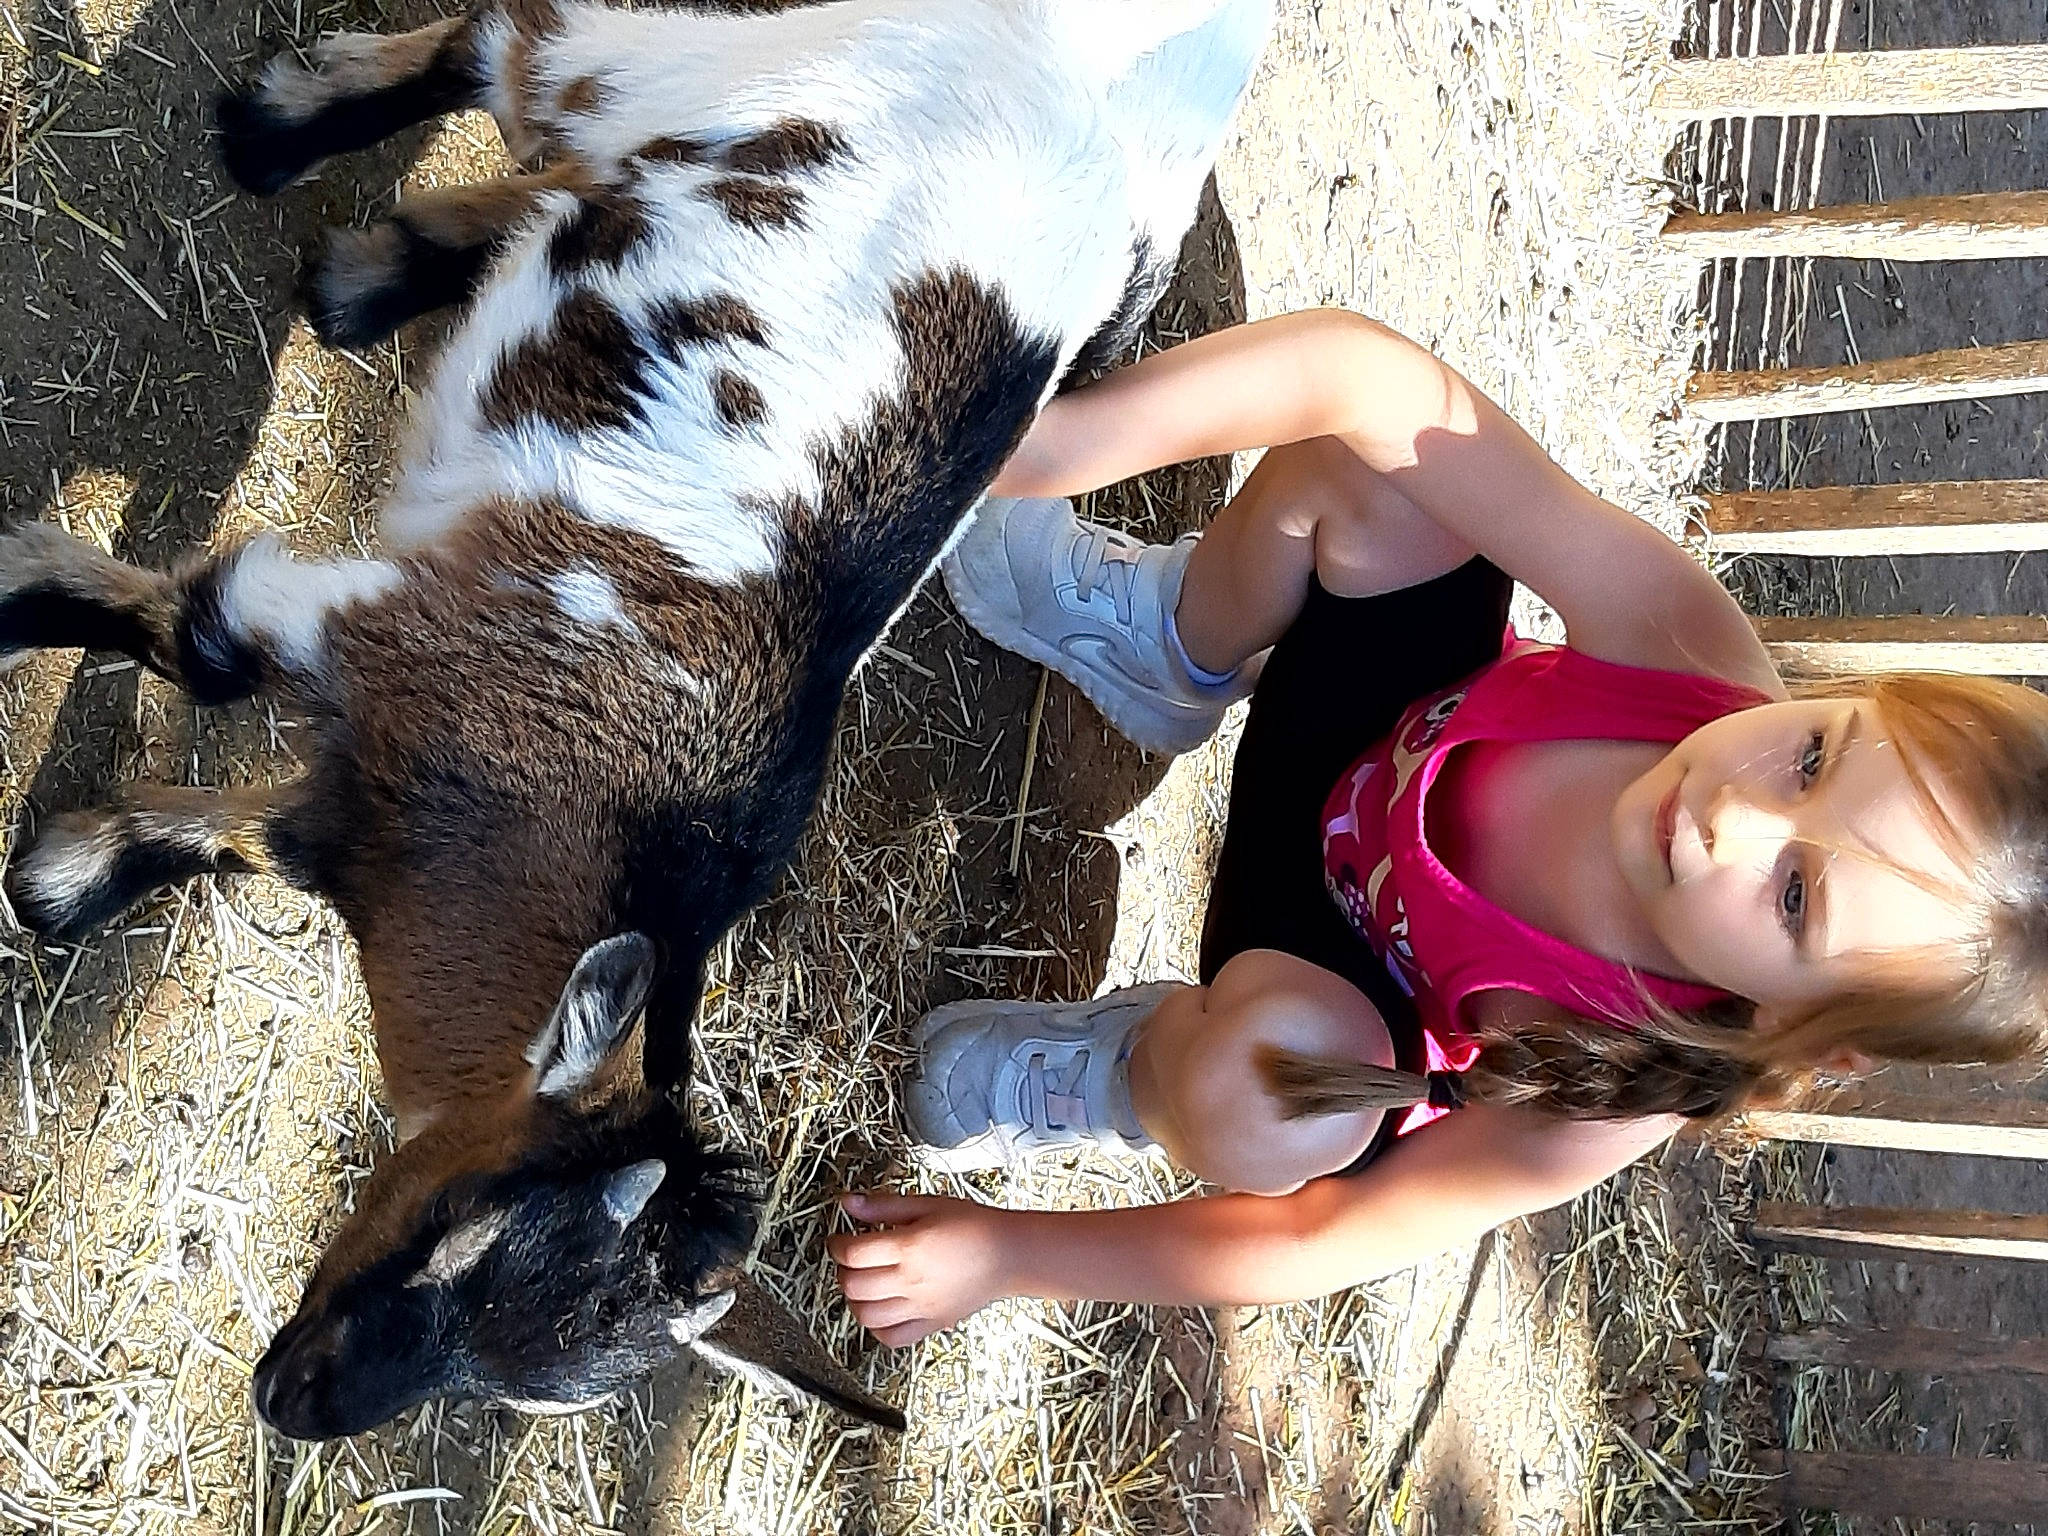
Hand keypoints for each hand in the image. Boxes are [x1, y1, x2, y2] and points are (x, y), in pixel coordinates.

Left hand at [827, 1191, 1014, 1346]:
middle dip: (843, 1271)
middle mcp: (911, 1281)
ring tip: (862, 1284)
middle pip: (854, 1285)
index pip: (853, 1253)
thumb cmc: (974, 1226)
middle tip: (850, 1260)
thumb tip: (849, 1203)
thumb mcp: (927, 1204)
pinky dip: (876, 1327)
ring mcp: (920, 1307)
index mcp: (909, 1247)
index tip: (838, 1240)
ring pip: (867, 1315)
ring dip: (854, 1300)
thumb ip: (884, 1205)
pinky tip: (880, 1310)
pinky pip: (892, 1338)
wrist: (1009, 1253)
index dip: (837, 1245)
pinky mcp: (931, 1323)